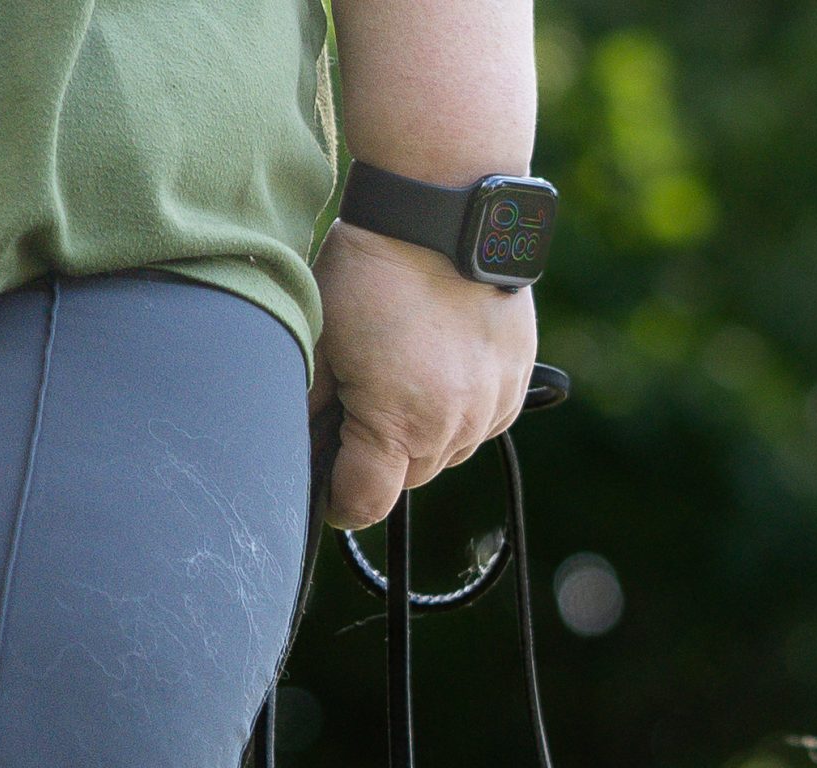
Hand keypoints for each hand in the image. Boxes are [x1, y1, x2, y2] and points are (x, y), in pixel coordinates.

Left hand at [310, 220, 538, 528]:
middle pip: (406, 481)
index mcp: (397, 426)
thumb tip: (302, 442)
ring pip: (444, 454)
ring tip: (397, 380)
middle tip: (353, 414)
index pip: (364, 502)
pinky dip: (453, 413)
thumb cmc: (375, 269)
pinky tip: (435, 370)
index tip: (325, 492)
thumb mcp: (320, 336)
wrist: (447, 216)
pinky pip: (477, 425)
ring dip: (419, 437)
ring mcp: (489, 412)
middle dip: (377, 462)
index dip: (337, 502)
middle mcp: (451, 431)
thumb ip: (310, 403)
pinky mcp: (514, 389)